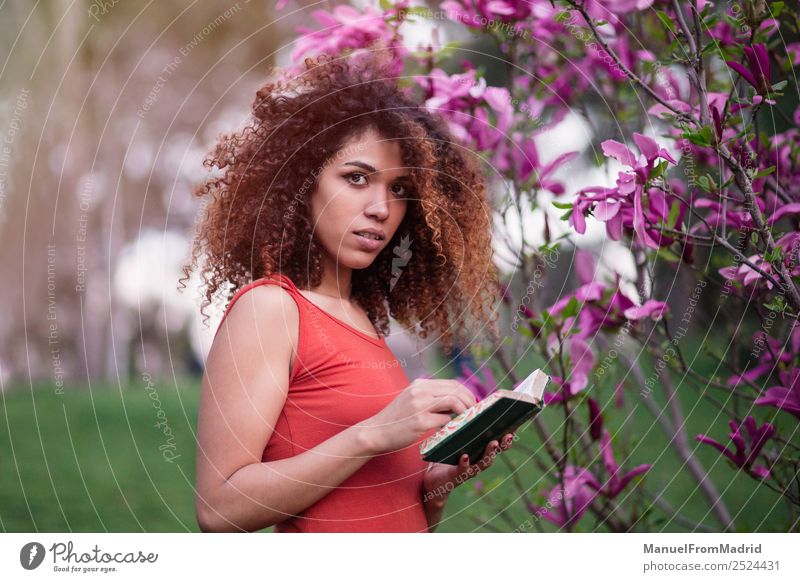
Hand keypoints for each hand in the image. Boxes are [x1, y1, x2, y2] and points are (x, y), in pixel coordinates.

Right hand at [359, 378, 476, 454]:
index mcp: (419, 385)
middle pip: (455, 390)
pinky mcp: (419, 422)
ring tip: (468, 421)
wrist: (376, 432)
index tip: (472, 404)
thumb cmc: (396, 420)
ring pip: (453, 402)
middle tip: (475, 413)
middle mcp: (420, 391)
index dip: (466, 393)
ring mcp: (419, 406)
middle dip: (470, 401)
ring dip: (465, 412)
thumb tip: (456, 402)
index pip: (451, 384)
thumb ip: (430, 398)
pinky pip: (445, 420)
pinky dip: (453, 425)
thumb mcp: (411, 401)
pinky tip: (454, 431)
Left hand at [422, 432, 515, 501]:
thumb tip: (473, 405)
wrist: (435, 479)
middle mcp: (479, 460)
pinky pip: (463, 470)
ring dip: (490, 453)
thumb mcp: (459, 439)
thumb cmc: (448, 455)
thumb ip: (466, 428)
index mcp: (481, 450)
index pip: (498, 441)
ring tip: (492, 443)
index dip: (507, 435)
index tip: (514, 425)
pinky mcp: (457, 475)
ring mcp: (470, 469)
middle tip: (508, 435)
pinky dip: (465, 464)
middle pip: (496, 452)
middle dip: (504, 444)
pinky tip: (465, 456)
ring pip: (484, 462)